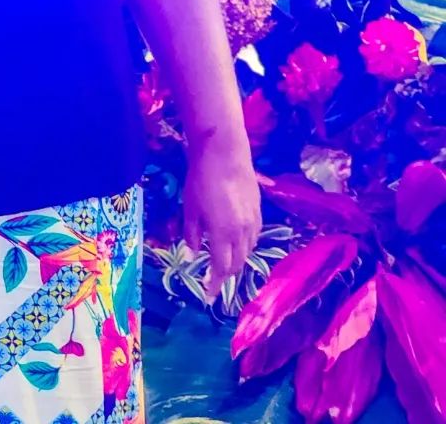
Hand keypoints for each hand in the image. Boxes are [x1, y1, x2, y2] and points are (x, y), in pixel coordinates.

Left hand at [182, 132, 261, 304]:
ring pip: (248, 251)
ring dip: (236, 260)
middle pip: (237, 263)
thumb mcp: (190, 208)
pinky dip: (244, 245)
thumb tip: (191, 255)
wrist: (225, 154)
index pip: (221, 268)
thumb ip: (191, 234)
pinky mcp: (259, 211)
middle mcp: (242, 233)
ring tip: (223, 261)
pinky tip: (236, 241)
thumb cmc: (201, 180)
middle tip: (212, 278)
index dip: (214, 284)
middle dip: (224, 274)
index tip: (207, 296)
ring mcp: (254, 222)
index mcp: (223, 235)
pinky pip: (254, 237)